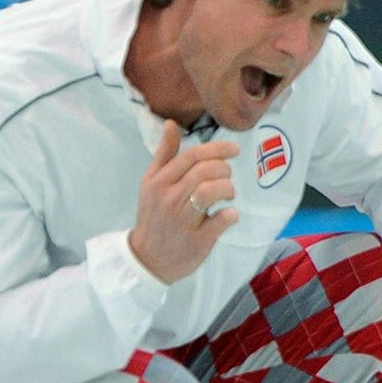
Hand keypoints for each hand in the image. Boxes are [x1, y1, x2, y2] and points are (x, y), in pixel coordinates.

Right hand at [127, 120, 239, 282]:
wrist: (148, 258)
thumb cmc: (155, 216)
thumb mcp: (152, 183)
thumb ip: (165, 155)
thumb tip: (171, 124)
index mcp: (158, 182)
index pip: (191, 157)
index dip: (217, 149)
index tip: (234, 149)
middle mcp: (168, 199)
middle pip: (204, 172)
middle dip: (224, 170)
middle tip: (227, 177)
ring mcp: (182, 220)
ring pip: (212, 192)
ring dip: (228, 189)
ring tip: (227, 195)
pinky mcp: (197, 240)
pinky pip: (221, 220)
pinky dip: (230, 215)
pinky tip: (228, 215)